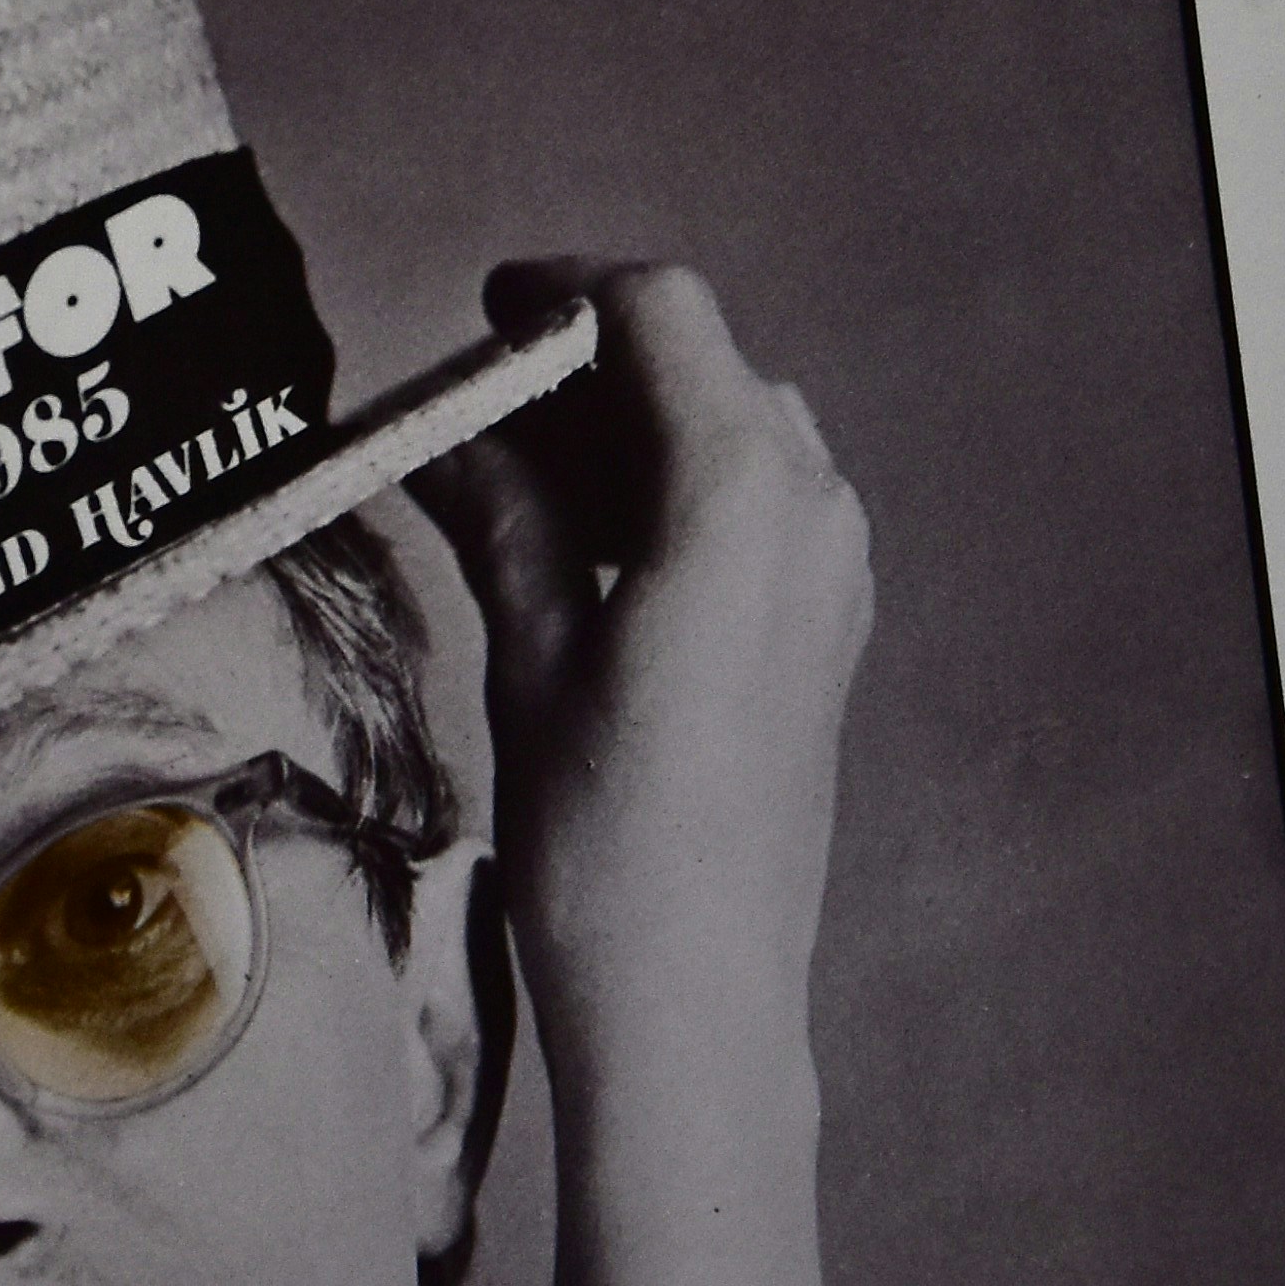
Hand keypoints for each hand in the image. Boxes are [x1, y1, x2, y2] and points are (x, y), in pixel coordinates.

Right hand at [419, 262, 871, 1078]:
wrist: (699, 992)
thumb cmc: (606, 835)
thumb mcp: (529, 650)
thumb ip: (501, 511)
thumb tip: (448, 430)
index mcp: (742, 493)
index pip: (662, 312)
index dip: (564, 293)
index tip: (486, 310)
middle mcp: (814, 510)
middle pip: (701, 364)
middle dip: (585, 369)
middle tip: (473, 408)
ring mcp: (836, 570)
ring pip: (731, 431)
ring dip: (627, 430)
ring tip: (510, 479)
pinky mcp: (829, 626)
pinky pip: (756, 504)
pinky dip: (670, 490)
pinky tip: (582, 545)